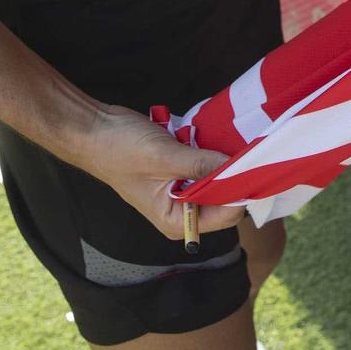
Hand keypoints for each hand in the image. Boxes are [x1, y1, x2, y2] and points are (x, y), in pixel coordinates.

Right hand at [67, 106, 245, 241]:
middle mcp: (182, 212)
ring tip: (229, 141)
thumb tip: (238, 168)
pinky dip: (212, 153)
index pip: (226, 215)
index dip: (241, 191)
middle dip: (234, 175)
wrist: (95, 129)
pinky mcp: (181, 172)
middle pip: (226, 199)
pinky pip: (207, 166)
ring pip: (219, 180)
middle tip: (245, 148)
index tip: (254, 165)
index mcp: (177, 221)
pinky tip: (214, 137)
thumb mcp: (165, 157)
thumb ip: (201, 165)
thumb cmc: (121, 149)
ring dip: (224, 161)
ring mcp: (181, 192)